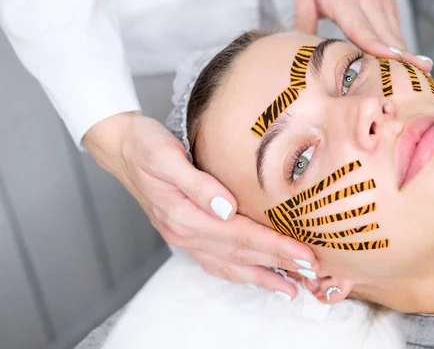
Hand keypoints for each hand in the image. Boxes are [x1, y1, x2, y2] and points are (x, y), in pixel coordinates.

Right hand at [83, 112, 317, 298]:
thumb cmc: (145, 147)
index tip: (303, 255)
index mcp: (183, 214)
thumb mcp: (166, 156)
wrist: (121, 148)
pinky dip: (238, 273)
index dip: (274, 247)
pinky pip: (215, 262)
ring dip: (261, 277)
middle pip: (240, 253)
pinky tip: (254, 277)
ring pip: (229, 264)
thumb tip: (227, 208)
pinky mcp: (185, 233)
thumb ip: (198, 184)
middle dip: (278, 264)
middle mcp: (184, 232)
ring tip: (290, 288)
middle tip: (311, 272)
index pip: (240, 235)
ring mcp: (183, 237)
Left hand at [294, 0, 431, 71]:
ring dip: (408, 54)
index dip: (375, 44)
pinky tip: (411, 64)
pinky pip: (397, 33)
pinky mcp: (392, 8)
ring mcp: (383, 4)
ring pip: (395, 35)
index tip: (389, 58)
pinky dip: (404, 49)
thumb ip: (303, 19)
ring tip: (422, 72)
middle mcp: (367, 1)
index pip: (360, 27)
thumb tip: (301, 49)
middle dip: (401, 56)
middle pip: (385, 35)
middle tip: (415, 76)